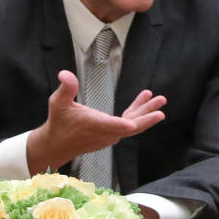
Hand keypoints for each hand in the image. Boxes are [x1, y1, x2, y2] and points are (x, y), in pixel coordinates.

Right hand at [26, 70, 166, 173]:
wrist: (58, 144)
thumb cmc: (59, 122)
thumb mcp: (58, 102)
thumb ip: (66, 88)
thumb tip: (65, 73)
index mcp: (92, 125)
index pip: (109, 126)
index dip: (121, 125)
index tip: (133, 124)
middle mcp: (105, 133)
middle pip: (130, 127)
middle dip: (146, 118)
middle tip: (160, 110)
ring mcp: (111, 135)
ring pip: (133, 124)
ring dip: (146, 112)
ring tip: (159, 99)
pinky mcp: (113, 134)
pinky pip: (129, 123)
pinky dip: (137, 112)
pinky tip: (144, 99)